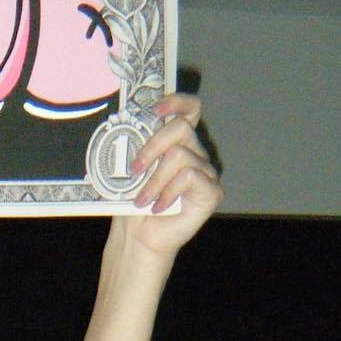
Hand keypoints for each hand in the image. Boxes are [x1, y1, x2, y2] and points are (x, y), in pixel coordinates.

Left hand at [115, 93, 222, 260]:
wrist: (139, 238)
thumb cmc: (135, 204)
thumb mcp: (133, 171)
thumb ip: (140, 147)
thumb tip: (129, 125)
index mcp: (178, 144)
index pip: (190, 110)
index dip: (177, 102)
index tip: (154, 109)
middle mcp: (196, 153)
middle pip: (181, 128)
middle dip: (152, 146)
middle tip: (134, 169)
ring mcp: (206, 172)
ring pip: (180, 156)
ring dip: (155, 180)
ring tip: (142, 200)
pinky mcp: (211, 192)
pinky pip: (189, 177)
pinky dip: (168, 192)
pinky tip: (158, 207)